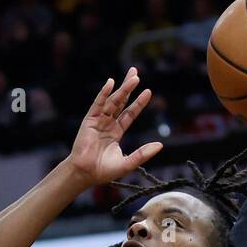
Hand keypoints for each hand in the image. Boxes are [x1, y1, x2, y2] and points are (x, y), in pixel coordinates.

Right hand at [69, 69, 163, 187]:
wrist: (86, 173)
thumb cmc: (104, 171)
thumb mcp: (128, 162)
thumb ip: (143, 153)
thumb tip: (160, 145)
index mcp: (115, 132)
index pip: (129, 114)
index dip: (138, 103)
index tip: (148, 92)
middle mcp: (107, 124)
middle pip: (120, 101)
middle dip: (128, 88)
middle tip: (135, 73)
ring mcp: (98, 121)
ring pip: (112, 101)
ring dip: (122, 89)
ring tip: (134, 77)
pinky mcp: (89, 120)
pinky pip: (98, 104)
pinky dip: (104, 94)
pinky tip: (110, 83)